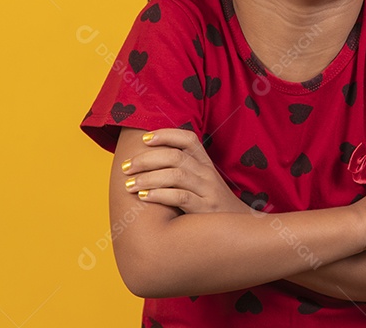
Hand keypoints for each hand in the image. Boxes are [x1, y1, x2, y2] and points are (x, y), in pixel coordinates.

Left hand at [121, 128, 247, 214]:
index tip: (144, 139)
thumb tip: (149, 162)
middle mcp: (208, 174)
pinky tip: (144, 196)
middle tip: (126, 167)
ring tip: (129, 185)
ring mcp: (208, 191)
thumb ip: (184, 171)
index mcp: (206, 164)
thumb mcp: (203, 184)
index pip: (189, 139)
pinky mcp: (205, 210)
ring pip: (176, 175)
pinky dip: (159, 194)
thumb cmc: (212, 206)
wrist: (239, 230)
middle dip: (146, 159)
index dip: (166, 134)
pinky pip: (180, 197)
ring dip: (148, 178)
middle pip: (176, 156)